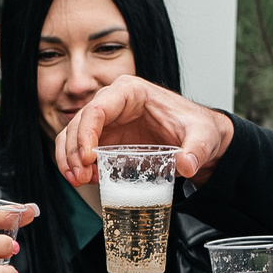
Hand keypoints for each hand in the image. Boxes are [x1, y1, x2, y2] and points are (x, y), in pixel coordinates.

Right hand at [54, 76, 233, 185]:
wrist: (197, 138)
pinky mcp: (105, 138)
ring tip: (79, 180)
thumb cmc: (196, 127)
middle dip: (74, 151)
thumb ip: (197, 149)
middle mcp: (113, 102)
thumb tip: (187, 164)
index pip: (98, 107)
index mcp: (131, 92)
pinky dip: (76, 164)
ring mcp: (106, 121)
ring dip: (69, 159)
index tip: (89, 158)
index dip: (87, 132)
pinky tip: (85, 179)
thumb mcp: (203, 136)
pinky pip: (80, 148)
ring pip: (73, 135)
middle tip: (81, 175)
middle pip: (80, 122)